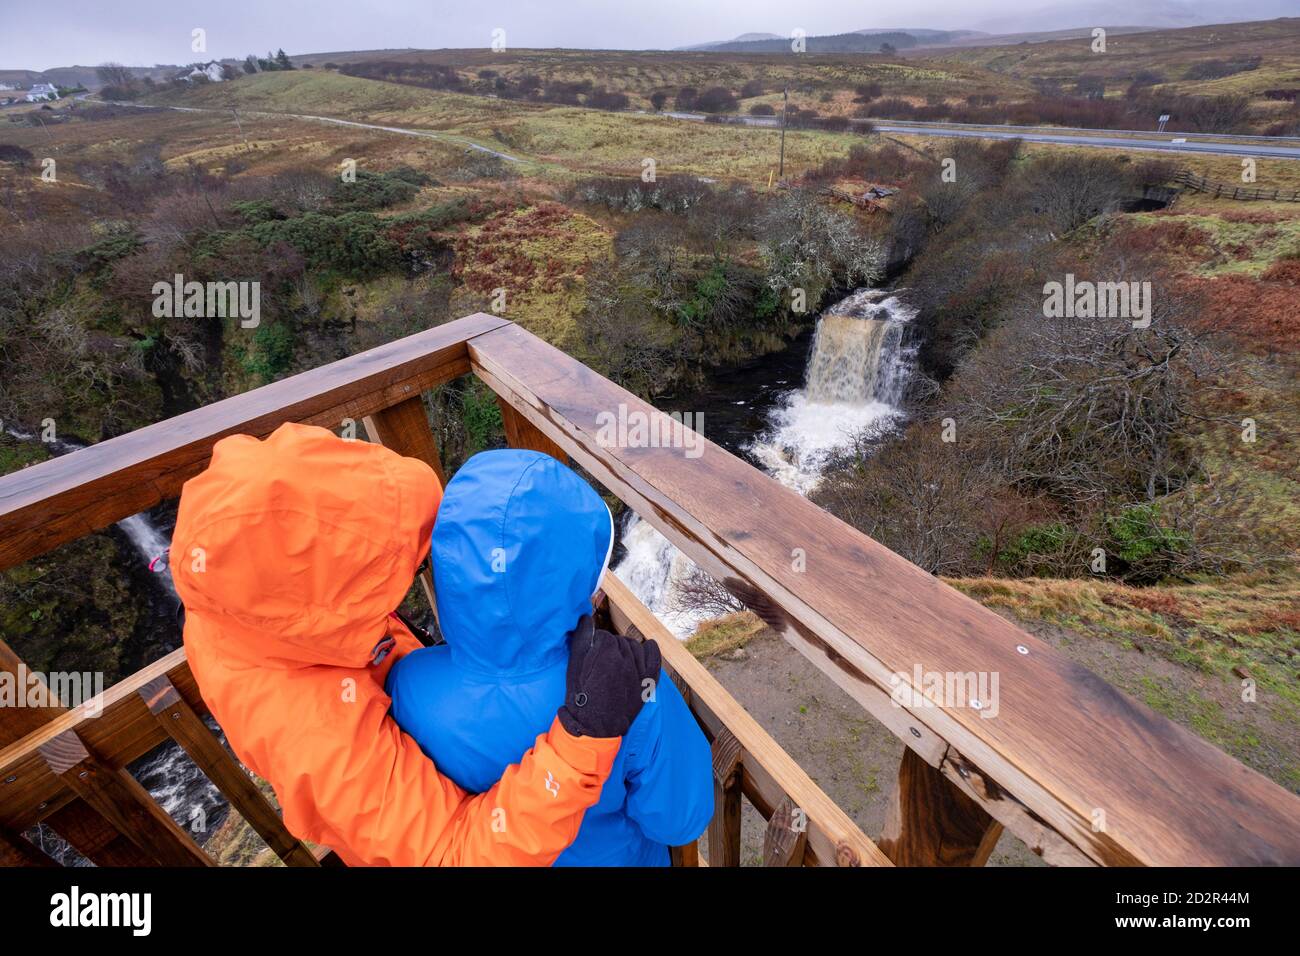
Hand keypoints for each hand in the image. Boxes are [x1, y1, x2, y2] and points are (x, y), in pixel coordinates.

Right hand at [557, 616, 660, 738]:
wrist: (596, 726)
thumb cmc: (582, 697)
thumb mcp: (575, 667)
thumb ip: (581, 640)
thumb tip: (585, 619)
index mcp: (607, 652)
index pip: (603, 637)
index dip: (595, 644)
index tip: (591, 654)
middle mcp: (626, 659)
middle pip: (619, 641)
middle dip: (610, 647)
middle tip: (601, 661)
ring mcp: (638, 670)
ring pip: (635, 647)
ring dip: (626, 649)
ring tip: (616, 660)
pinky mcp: (647, 681)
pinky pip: (654, 658)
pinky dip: (652, 649)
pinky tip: (649, 645)